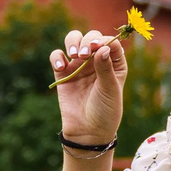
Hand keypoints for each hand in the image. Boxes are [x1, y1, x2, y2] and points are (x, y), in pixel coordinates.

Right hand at [50, 28, 125, 146]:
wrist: (88, 132)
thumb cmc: (105, 111)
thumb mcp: (110, 89)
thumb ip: (105, 67)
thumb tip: (102, 47)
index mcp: (114, 63)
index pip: (110, 42)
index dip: (104, 40)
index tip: (98, 47)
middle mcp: (96, 61)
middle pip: (91, 38)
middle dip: (88, 41)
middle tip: (85, 54)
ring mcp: (78, 65)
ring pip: (73, 41)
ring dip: (73, 43)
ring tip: (74, 55)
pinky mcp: (63, 73)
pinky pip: (57, 56)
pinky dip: (57, 56)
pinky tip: (60, 66)